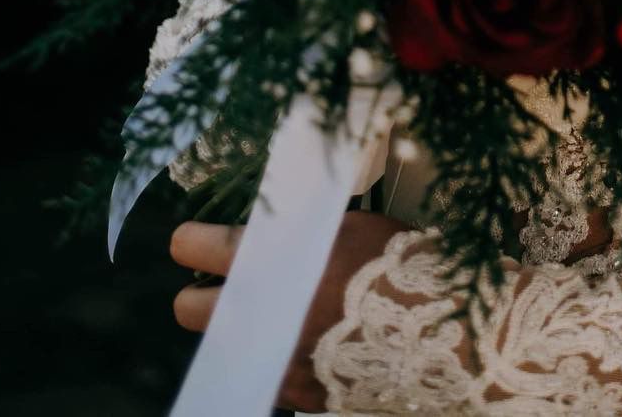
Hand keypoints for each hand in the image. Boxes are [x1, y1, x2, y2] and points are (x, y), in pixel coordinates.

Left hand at [171, 211, 403, 413]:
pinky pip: (263, 373)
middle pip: (193, 310)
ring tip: (259, 319)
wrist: (435, 327)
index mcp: (275, 260)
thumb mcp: (344, 229)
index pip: (207, 249)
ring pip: (225, 348)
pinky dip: (270, 359)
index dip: (190, 243)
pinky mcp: (295, 392)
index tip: (186, 242)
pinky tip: (292, 346)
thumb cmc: (394, 264)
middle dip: (197, 299)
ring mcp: (275, 357)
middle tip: (213, 291)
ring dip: (235, 331)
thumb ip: (298, 234)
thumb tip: (270, 232)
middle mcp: (264, 311)